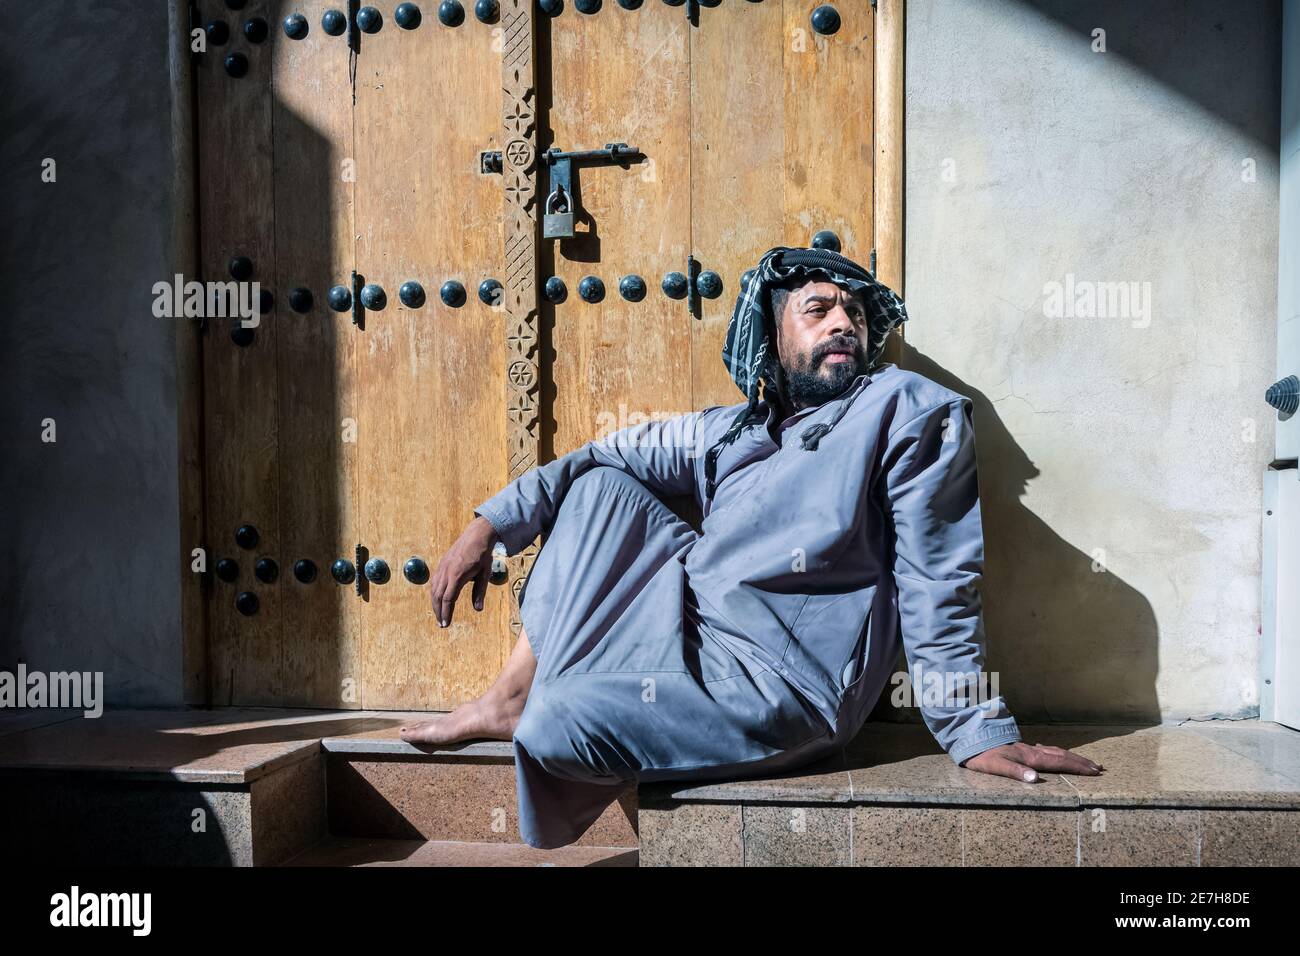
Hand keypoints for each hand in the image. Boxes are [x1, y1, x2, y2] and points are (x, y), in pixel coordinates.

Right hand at [429, 516, 500, 627]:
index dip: (446, 613)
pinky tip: (437, 599)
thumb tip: (478, 610)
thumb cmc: (483, 555)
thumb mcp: (484, 574)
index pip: (448, 599)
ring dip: (435, 603)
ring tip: (439, 614)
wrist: (476, 535)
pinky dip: (434, 592)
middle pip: (438, 596)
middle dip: (438, 611)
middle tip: (442, 624)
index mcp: (457, 576)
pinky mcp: (442, 564)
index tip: (446, 624)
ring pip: (434, 589)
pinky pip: (434, 581)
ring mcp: (442, 567)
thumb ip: (480, 592)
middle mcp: (447, 572)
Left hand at [962, 741, 1103, 781]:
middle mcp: (1031, 752)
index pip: (1058, 763)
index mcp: (1029, 758)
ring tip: (1084, 761)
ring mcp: (1026, 748)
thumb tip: (1035, 779)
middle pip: (1061, 755)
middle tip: (1098, 767)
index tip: (1094, 771)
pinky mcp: (1020, 748)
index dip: (1077, 767)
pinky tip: (1053, 754)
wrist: (969, 737)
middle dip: (1080, 762)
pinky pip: (1045, 750)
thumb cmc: (981, 754)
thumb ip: (1015, 771)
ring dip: (1071, 757)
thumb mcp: (995, 765)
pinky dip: (1056, 753)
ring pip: (1054, 751)